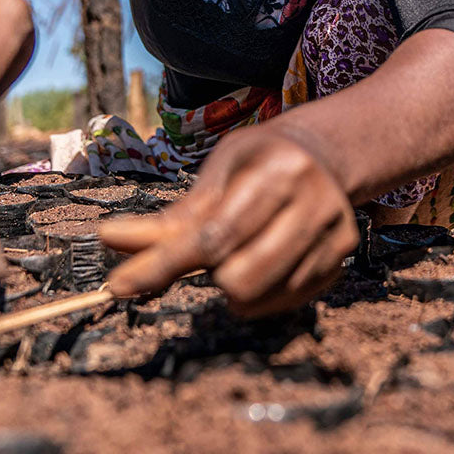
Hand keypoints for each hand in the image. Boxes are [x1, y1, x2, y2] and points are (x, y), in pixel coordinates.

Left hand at [99, 125, 359, 316]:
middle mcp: (314, 201)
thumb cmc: (260, 159)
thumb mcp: (219, 170)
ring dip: (234, 286)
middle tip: (215, 247)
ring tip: (240, 252)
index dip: (163, 265)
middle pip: (238, 276)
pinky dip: (261, 293)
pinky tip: (264, 262)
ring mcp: (334, 232)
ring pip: (260, 297)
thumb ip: (174, 215)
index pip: (214, 235)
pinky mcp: (343, 257)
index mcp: (278, 170)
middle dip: (211, 272)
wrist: (327, 152)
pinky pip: (285, 302)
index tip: (118, 287)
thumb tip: (110, 241)